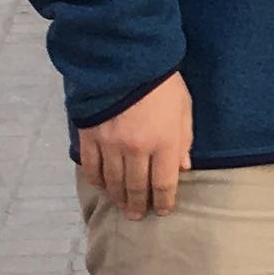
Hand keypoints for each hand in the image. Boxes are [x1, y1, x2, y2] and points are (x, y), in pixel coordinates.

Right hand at [78, 74, 193, 217]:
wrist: (124, 59)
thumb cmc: (161, 83)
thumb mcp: (184, 109)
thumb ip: (184, 140)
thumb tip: (183, 168)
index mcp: (163, 142)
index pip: (164, 183)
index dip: (163, 201)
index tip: (163, 211)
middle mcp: (136, 149)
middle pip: (136, 186)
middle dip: (138, 204)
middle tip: (137, 215)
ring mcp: (110, 144)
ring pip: (113, 181)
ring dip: (117, 197)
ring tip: (121, 206)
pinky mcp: (89, 136)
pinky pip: (91, 166)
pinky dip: (96, 179)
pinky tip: (101, 186)